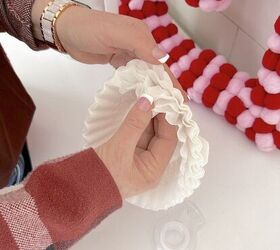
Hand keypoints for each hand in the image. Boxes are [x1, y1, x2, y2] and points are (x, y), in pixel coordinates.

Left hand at [31, 1, 188, 99]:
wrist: (66, 31)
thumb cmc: (88, 29)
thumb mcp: (115, 33)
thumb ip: (139, 43)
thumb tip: (163, 58)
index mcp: (142, 37)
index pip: (161, 63)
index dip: (171, 81)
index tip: (181, 99)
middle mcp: (139, 46)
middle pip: (156, 71)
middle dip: (166, 88)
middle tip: (176, 107)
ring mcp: (129, 54)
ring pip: (147, 74)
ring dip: (155, 89)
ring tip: (164, 106)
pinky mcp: (120, 62)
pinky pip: (134, 76)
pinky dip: (141, 86)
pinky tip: (145, 97)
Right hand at [95, 95, 176, 197]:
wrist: (75, 189)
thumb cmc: (98, 173)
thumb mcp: (119, 148)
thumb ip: (134, 123)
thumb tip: (148, 100)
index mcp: (154, 171)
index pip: (169, 140)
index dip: (168, 119)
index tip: (165, 99)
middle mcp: (150, 166)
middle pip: (161, 136)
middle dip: (160, 116)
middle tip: (158, 95)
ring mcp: (139, 160)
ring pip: (150, 134)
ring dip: (150, 117)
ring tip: (150, 97)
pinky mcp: (128, 154)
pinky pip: (139, 135)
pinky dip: (140, 122)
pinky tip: (141, 108)